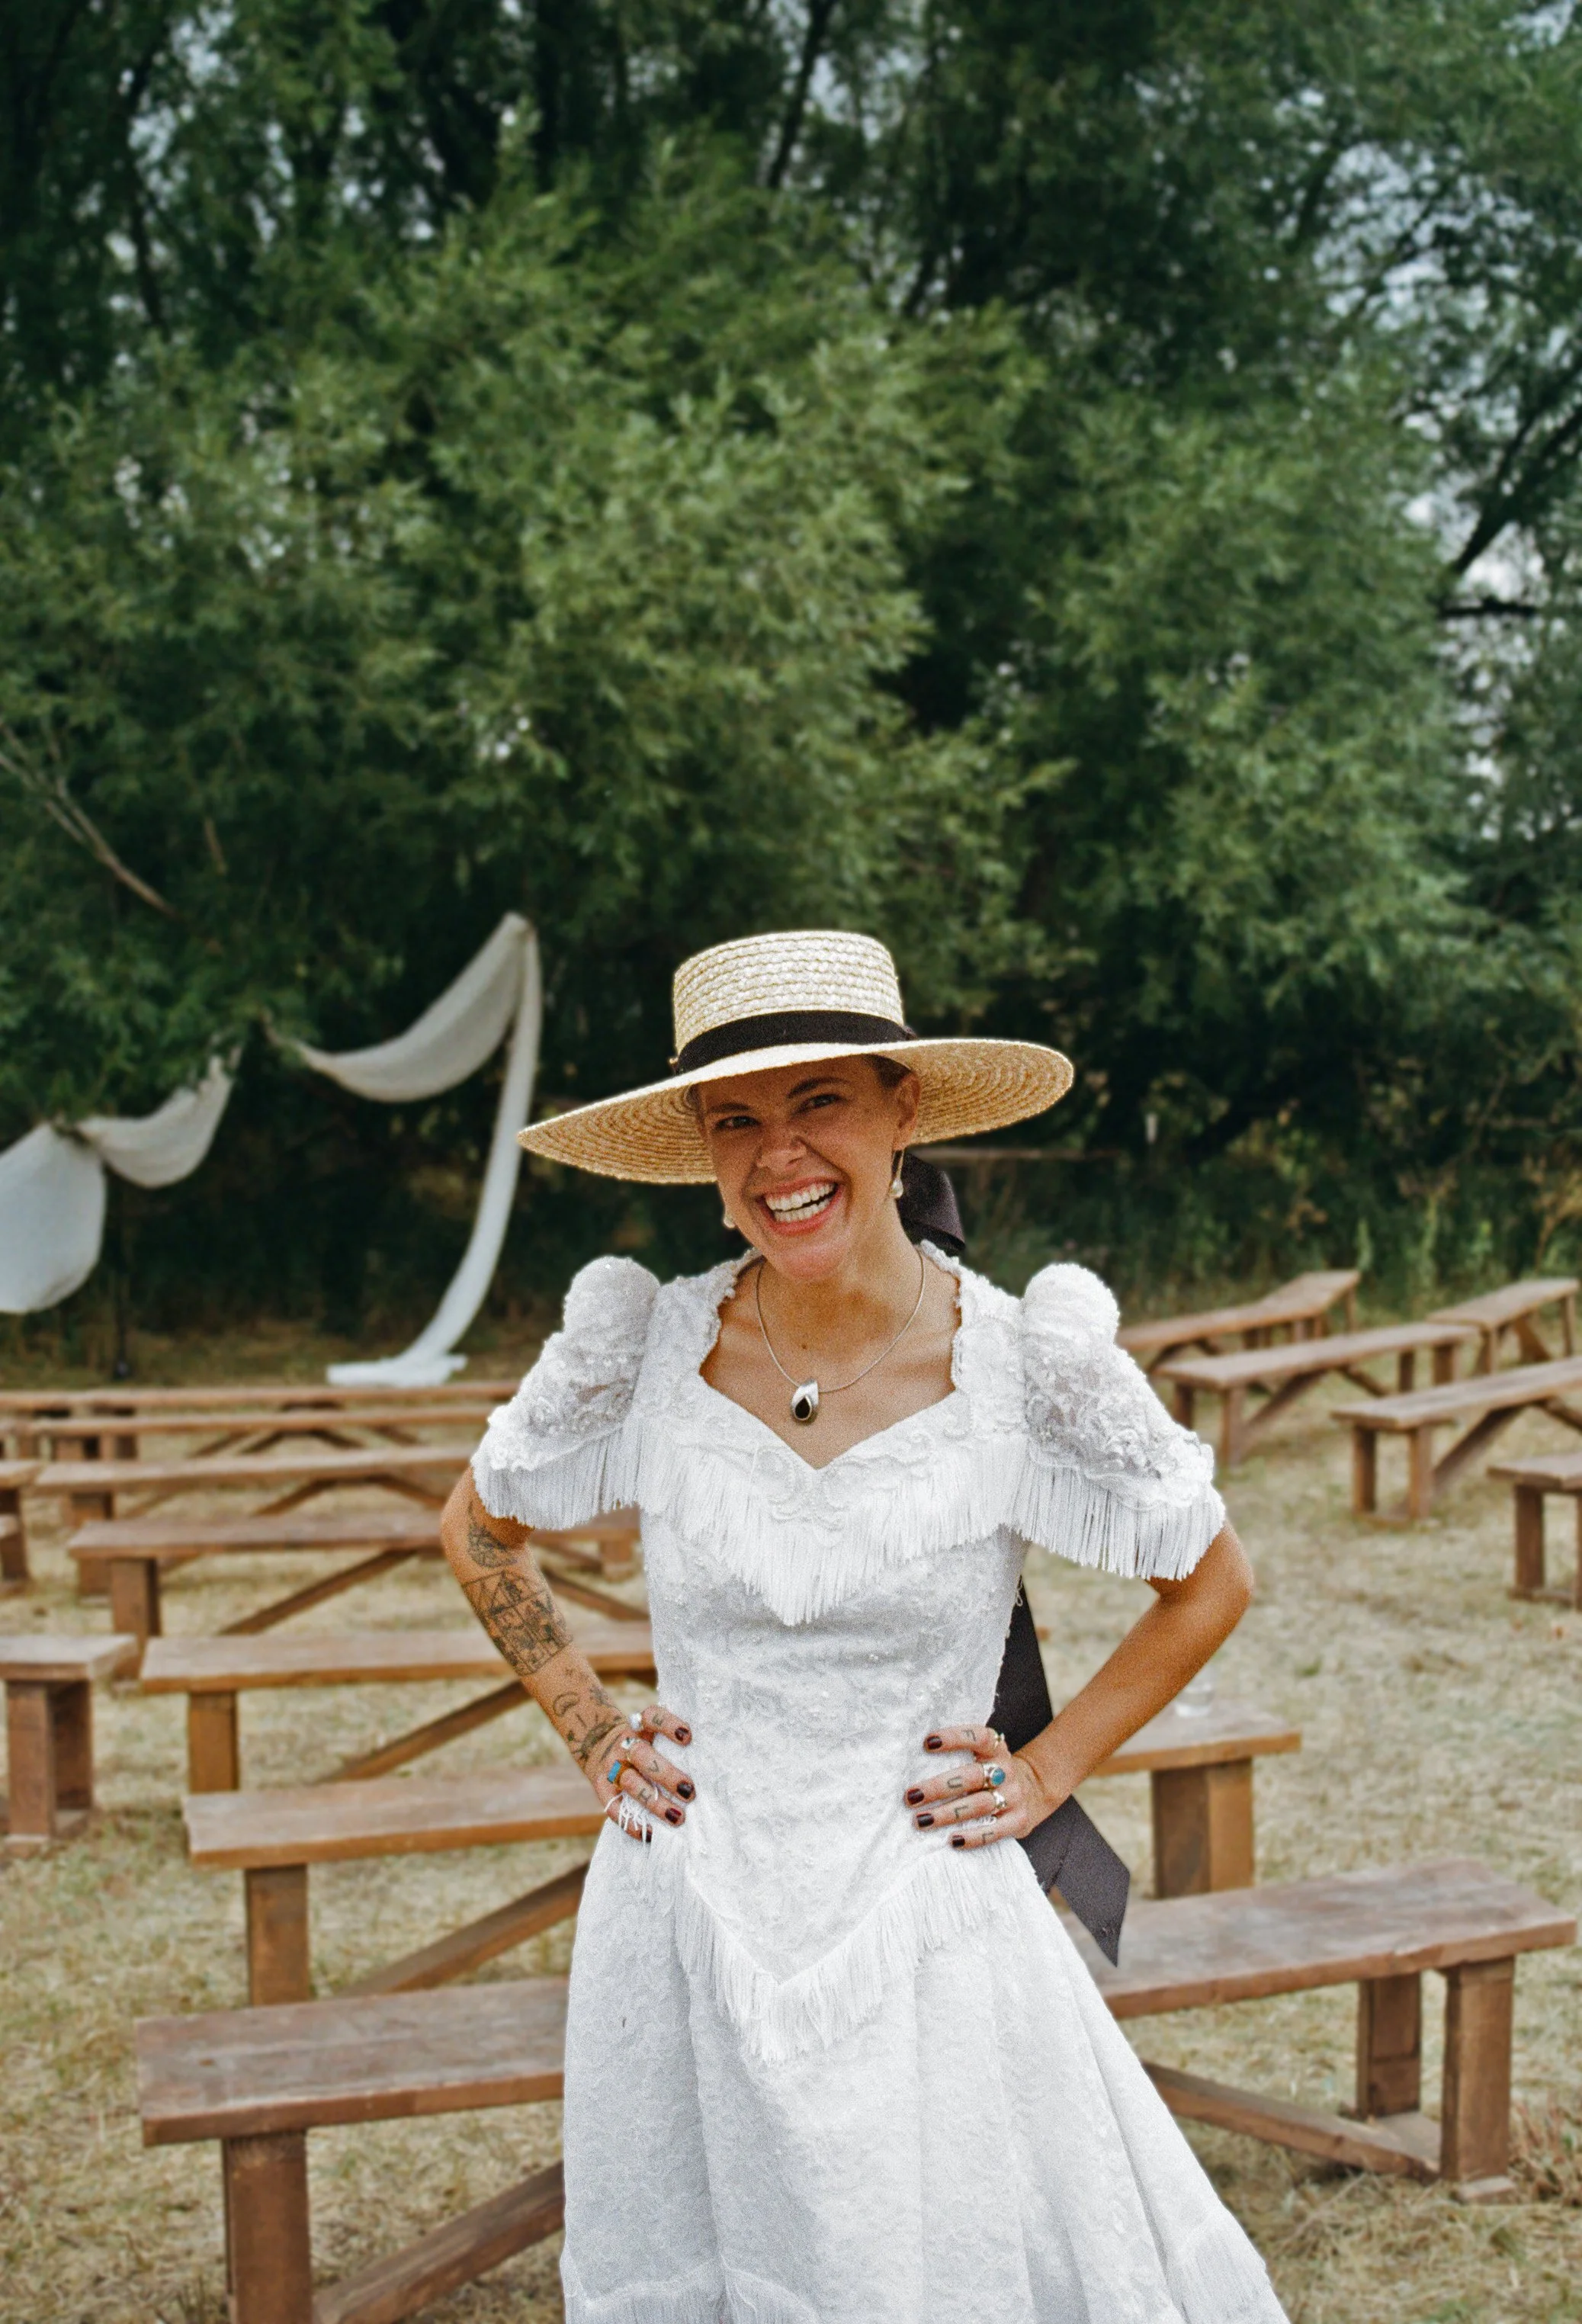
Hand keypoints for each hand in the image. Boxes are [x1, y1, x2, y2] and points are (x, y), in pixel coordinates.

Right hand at [591, 1704, 694, 1842]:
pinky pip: (614, 1808)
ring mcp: (611, 1767)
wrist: (600, 1746)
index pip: (651, 1717)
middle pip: (642, 1755)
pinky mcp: (602, 1790)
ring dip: (655, 1802)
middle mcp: (624, 1745)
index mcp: (640, 1727)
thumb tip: (715, 1760)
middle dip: (667, 1775)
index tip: (688, 1737)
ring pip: (630, 1782)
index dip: (668, 1724)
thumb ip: (675, 1743)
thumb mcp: (653, 1734)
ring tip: (678, 1817)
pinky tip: (654, 1832)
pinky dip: (634, 1823)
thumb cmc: (645, 1745)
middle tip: (690, 1791)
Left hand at [903, 1724, 1053, 1850]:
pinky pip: (994, 1831)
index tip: (928, 1743)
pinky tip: (951, 1840)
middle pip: (971, 1776)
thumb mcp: (983, 1754)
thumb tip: (911, 1758)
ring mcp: (1014, 1795)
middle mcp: (1006, 1769)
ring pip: (979, 1805)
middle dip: (938, 1787)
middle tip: (911, 1796)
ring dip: (947, 1814)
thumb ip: (958, 1753)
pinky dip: (972, 1837)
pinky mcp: (1019, 1820)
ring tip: (921, 1820)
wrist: (1033, 1790)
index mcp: (995, 1748)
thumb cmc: (990, 1771)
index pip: (978, 1737)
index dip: (954, 1738)